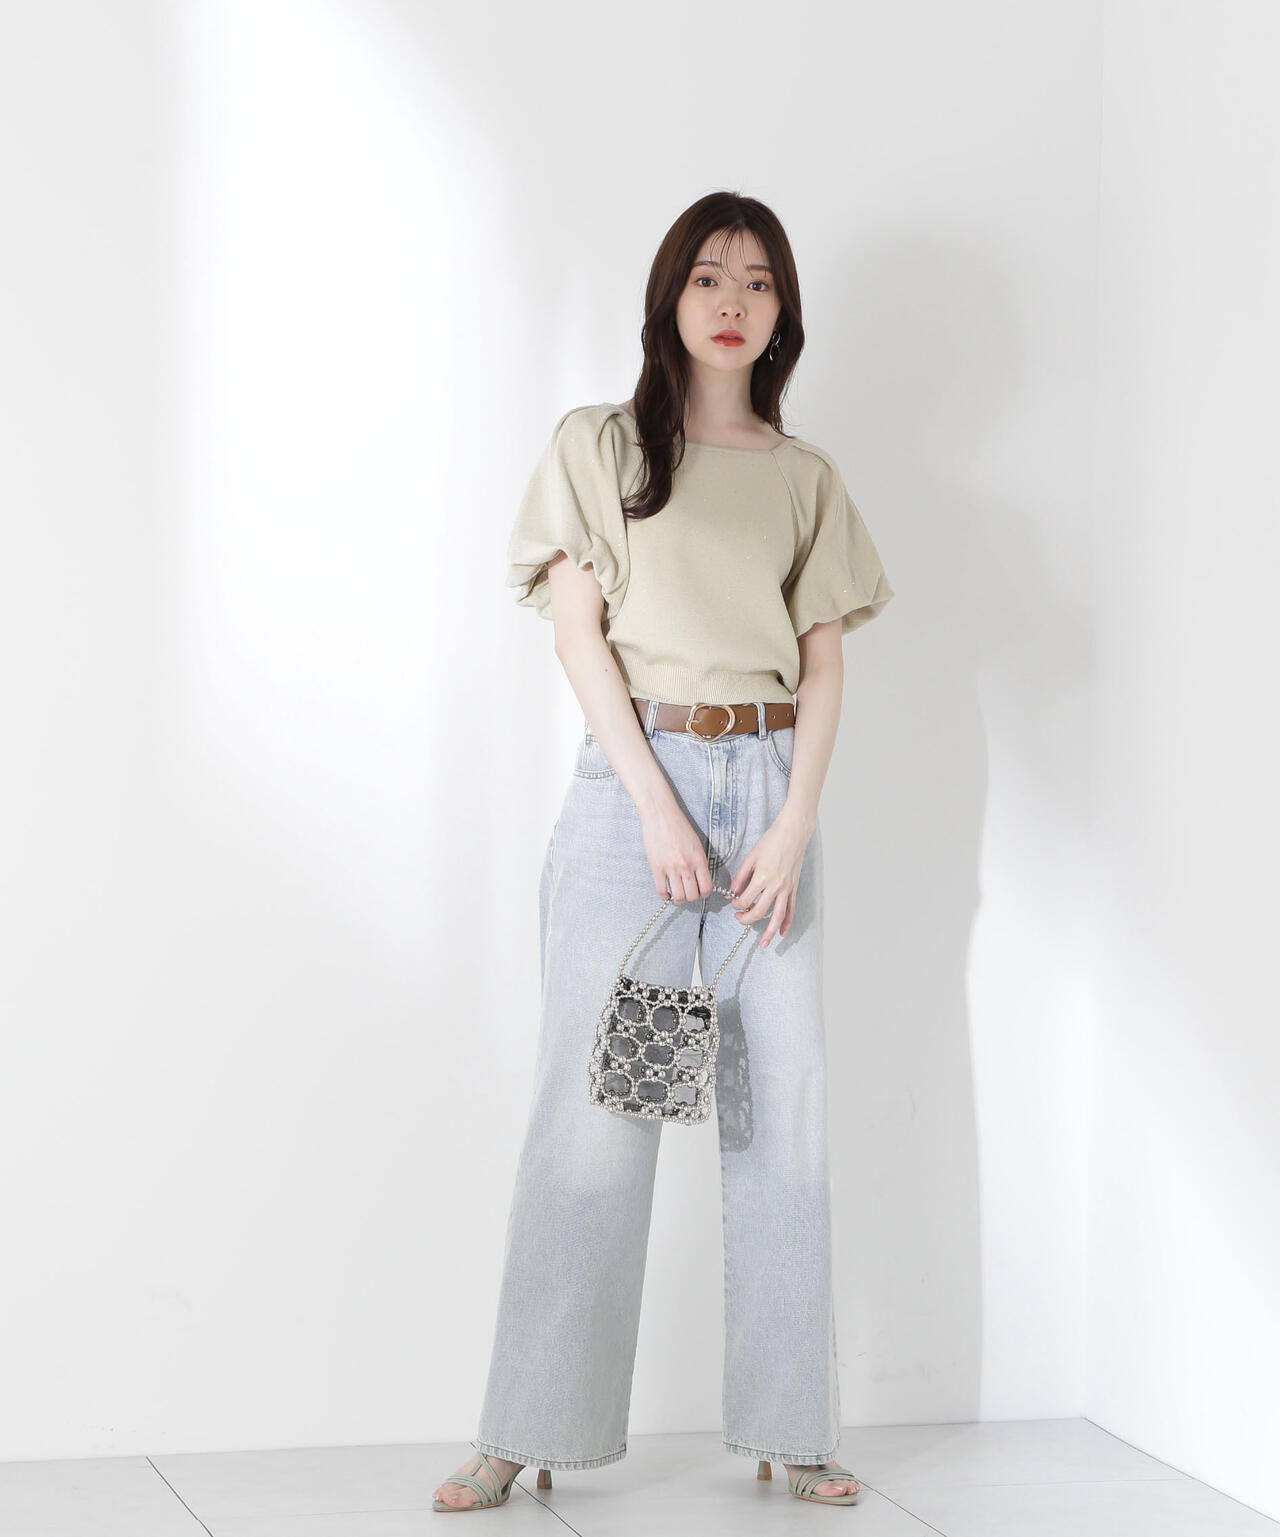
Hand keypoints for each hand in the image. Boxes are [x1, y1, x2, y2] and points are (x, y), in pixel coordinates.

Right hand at [640, 803, 714, 903]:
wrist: (660, 815)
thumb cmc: (679, 826)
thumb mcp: (696, 843)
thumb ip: (699, 862)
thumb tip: (700, 878)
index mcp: (699, 859)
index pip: (706, 887)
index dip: (704, 893)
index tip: (700, 891)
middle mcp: (686, 866)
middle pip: (693, 895)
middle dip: (692, 897)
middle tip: (688, 893)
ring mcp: (670, 868)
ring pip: (678, 896)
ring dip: (679, 899)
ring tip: (677, 894)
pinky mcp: (656, 868)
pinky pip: (661, 891)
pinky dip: (664, 896)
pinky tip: (666, 893)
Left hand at [728, 813, 811, 947]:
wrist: (793, 834)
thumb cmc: (771, 842)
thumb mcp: (751, 857)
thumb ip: (741, 876)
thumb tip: (733, 891)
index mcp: (762, 878)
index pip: (745, 900)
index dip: (736, 904)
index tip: (733, 902)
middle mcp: (775, 886)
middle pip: (759, 912)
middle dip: (746, 919)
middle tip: (738, 919)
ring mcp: (787, 889)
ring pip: (778, 917)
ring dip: (770, 932)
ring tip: (764, 944)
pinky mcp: (794, 888)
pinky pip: (791, 910)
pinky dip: (787, 923)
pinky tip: (782, 933)